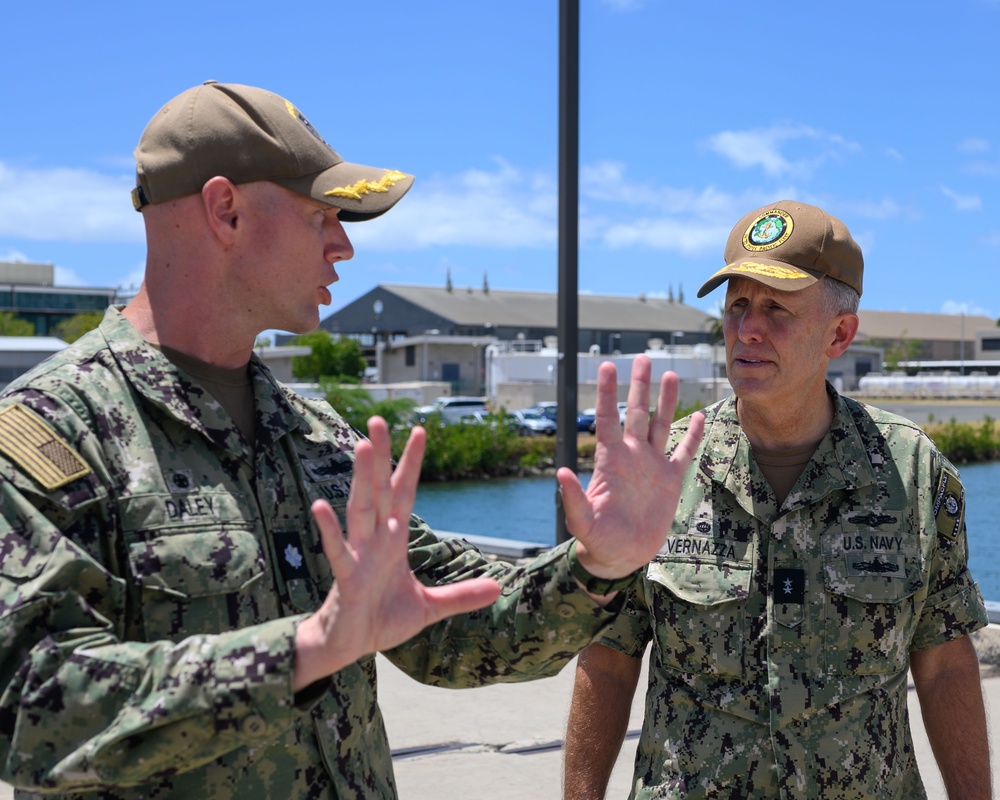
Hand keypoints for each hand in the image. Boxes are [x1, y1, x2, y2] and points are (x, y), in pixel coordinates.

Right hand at [293, 417, 500, 689]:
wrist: (349, 647)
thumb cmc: (381, 620)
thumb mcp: (429, 607)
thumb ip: (460, 596)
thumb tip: (498, 589)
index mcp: (394, 541)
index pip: (405, 493)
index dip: (412, 464)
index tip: (420, 431)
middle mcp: (375, 540)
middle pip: (380, 489)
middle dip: (380, 456)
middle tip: (378, 420)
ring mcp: (359, 556)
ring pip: (361, 509)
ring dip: (362, 479)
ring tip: (362, 447)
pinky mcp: (346, 578)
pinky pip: (338, 550)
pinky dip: (330, 530)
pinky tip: (320, 506)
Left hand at [558, 355, 703, 582]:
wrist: (620, 556)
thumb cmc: (596, 539)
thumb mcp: (581, 520)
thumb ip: (572, 497)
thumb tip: (560, 472)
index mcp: (610, 460)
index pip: (607, 418)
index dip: (606, 392)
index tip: (607, 366)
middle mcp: (632, 455)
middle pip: (637, 413)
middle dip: (639, 386)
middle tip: (642, 357)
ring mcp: (652, 465)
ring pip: (661, 425)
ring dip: (666, 401)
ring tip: (670, 374)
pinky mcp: (670, 480)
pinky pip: (684, 452)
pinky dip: (692, 435)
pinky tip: (700, 416)